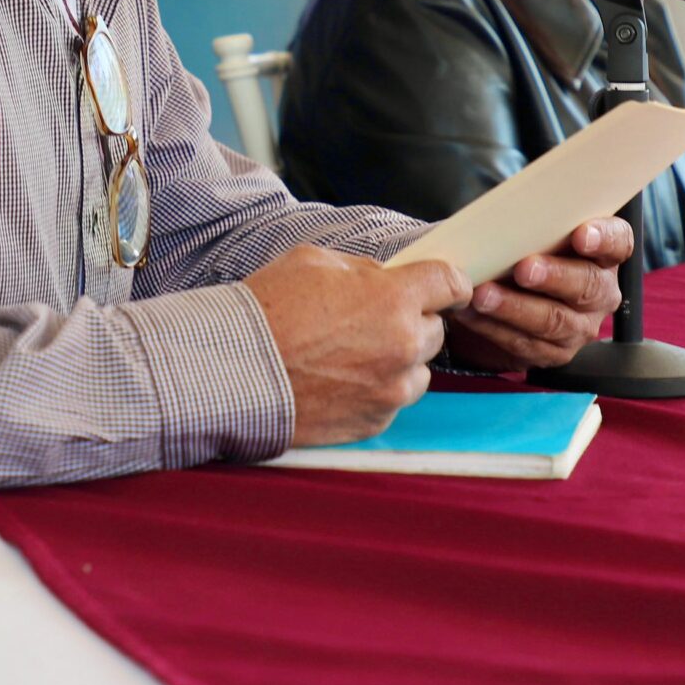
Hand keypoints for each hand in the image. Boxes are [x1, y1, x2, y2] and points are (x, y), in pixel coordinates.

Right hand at [246, 247, 468, 446]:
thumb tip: (384, 279)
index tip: (447, 286)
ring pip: (418, 371)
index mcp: (393, 300)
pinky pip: (392, 402)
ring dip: (399, 361)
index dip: (450, 281)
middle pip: (435, 330)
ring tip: (355, 354)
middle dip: (412, 321)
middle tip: (373, 320)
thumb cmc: (268, 310)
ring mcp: (390, 391)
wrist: (234, 371)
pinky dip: (376, 391)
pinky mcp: (372, 423)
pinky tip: (341, 379)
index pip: (451, 283)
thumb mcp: (314, 262)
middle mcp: (402, 347)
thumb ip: (362, 270)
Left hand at [438, 217, 630, 374]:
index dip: (604, 238)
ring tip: (483, 295)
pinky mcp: (556, 353)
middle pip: (588, 284)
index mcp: (602, 252)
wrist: (499, 297)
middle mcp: (601, 290)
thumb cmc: (514, 250)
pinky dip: (495, 328)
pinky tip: (471, 313)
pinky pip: (527, 343)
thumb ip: (523, 220)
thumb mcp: (524, 230)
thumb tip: (495, 214)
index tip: (581, 234)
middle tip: (523, 269)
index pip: (619, 242)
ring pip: (555, 320)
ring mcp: (581, 325)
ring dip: (515, 307)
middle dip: (554, 276)